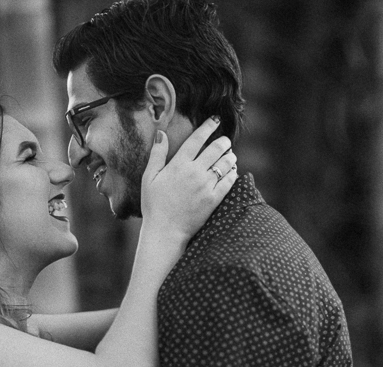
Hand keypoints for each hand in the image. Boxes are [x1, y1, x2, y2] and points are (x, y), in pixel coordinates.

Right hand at [141, 116, 237, 240]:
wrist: (166, 231)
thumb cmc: (154, 204)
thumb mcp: (149, 177)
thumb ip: (157, 154)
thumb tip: (161, 133)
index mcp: (178, 164)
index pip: (197, 139)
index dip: (208, 126)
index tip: (215, 120)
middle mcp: (195, 172)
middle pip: (216, 148)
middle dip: (224, 141)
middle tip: (225, 140)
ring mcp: (206, 186)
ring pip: (226, 163)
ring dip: (230, 156)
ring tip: (229, 155)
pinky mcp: (214, 199)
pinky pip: (230, 181)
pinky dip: (233, 173)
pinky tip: (231, 171)